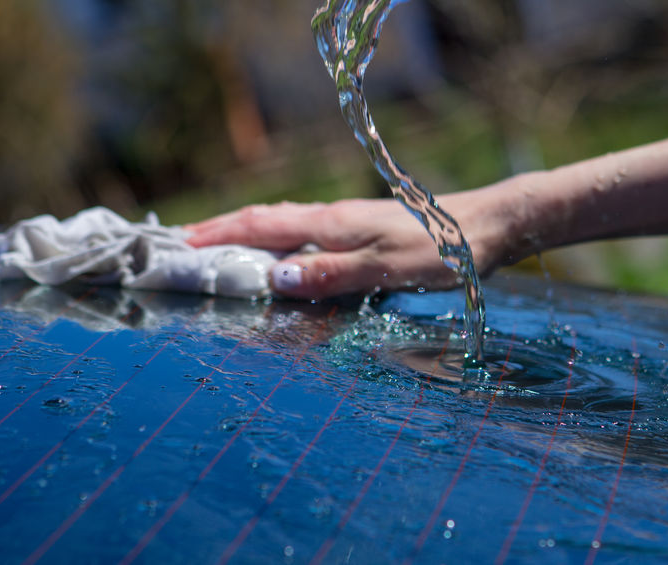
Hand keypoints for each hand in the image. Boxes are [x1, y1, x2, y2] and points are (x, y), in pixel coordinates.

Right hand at [184, 193, 512, 299]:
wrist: (487, 227)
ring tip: (223, 254)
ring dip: (250, 237)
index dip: (218, 232)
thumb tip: (274, 276)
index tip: (180, 241)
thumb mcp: (385, 268)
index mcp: (330, 222)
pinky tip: (286, 260)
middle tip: (188, 248)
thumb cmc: (439, 249)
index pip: (260, 224)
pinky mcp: (364, 233)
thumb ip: (331, 273)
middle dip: (224, 232)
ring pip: (286, 227)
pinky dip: (282, 246)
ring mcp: (348, 224)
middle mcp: (333, 218)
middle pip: (265, 221)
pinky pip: (308, 237)